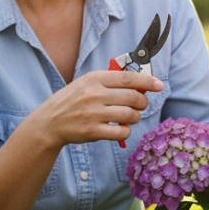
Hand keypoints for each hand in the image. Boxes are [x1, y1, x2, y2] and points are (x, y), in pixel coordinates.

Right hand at [28, 70, 161, 145]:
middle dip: (143, 102)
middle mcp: (95, 94)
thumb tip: (140, 84)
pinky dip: (126, 131)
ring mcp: (94, 113)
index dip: (147, 81)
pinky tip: (120, 128)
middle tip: (140, 105)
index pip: (128, 78)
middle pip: (133, 97)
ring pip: (130, 115)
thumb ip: (109, 82)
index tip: (159, 85)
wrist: (49, 122)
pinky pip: (122, 131)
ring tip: (129, 117)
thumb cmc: (72, 101)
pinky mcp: (93, 131)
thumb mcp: (86, 83)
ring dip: (135, 117)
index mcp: (94, 79)